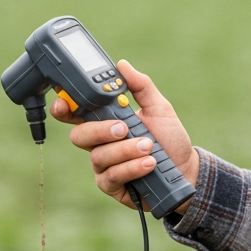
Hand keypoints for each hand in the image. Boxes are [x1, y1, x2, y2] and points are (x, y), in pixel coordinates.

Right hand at [48, 59, 199, 213]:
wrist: (186, 169)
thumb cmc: (169, 138)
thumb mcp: (159, 108)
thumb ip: (141, 86)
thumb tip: (122, 65)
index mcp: (105, 121)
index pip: (76, 113)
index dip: (64, 108)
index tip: (65, 103)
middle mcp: (100, 143)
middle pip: (79, 136)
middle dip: (100, 130)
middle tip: (123, 128)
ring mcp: (104, 166)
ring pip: (98, 156)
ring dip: (125, 150)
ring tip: (149, 147)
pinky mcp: (112, 186)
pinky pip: (111, 177)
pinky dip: (131, 168)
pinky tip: (148, 164)